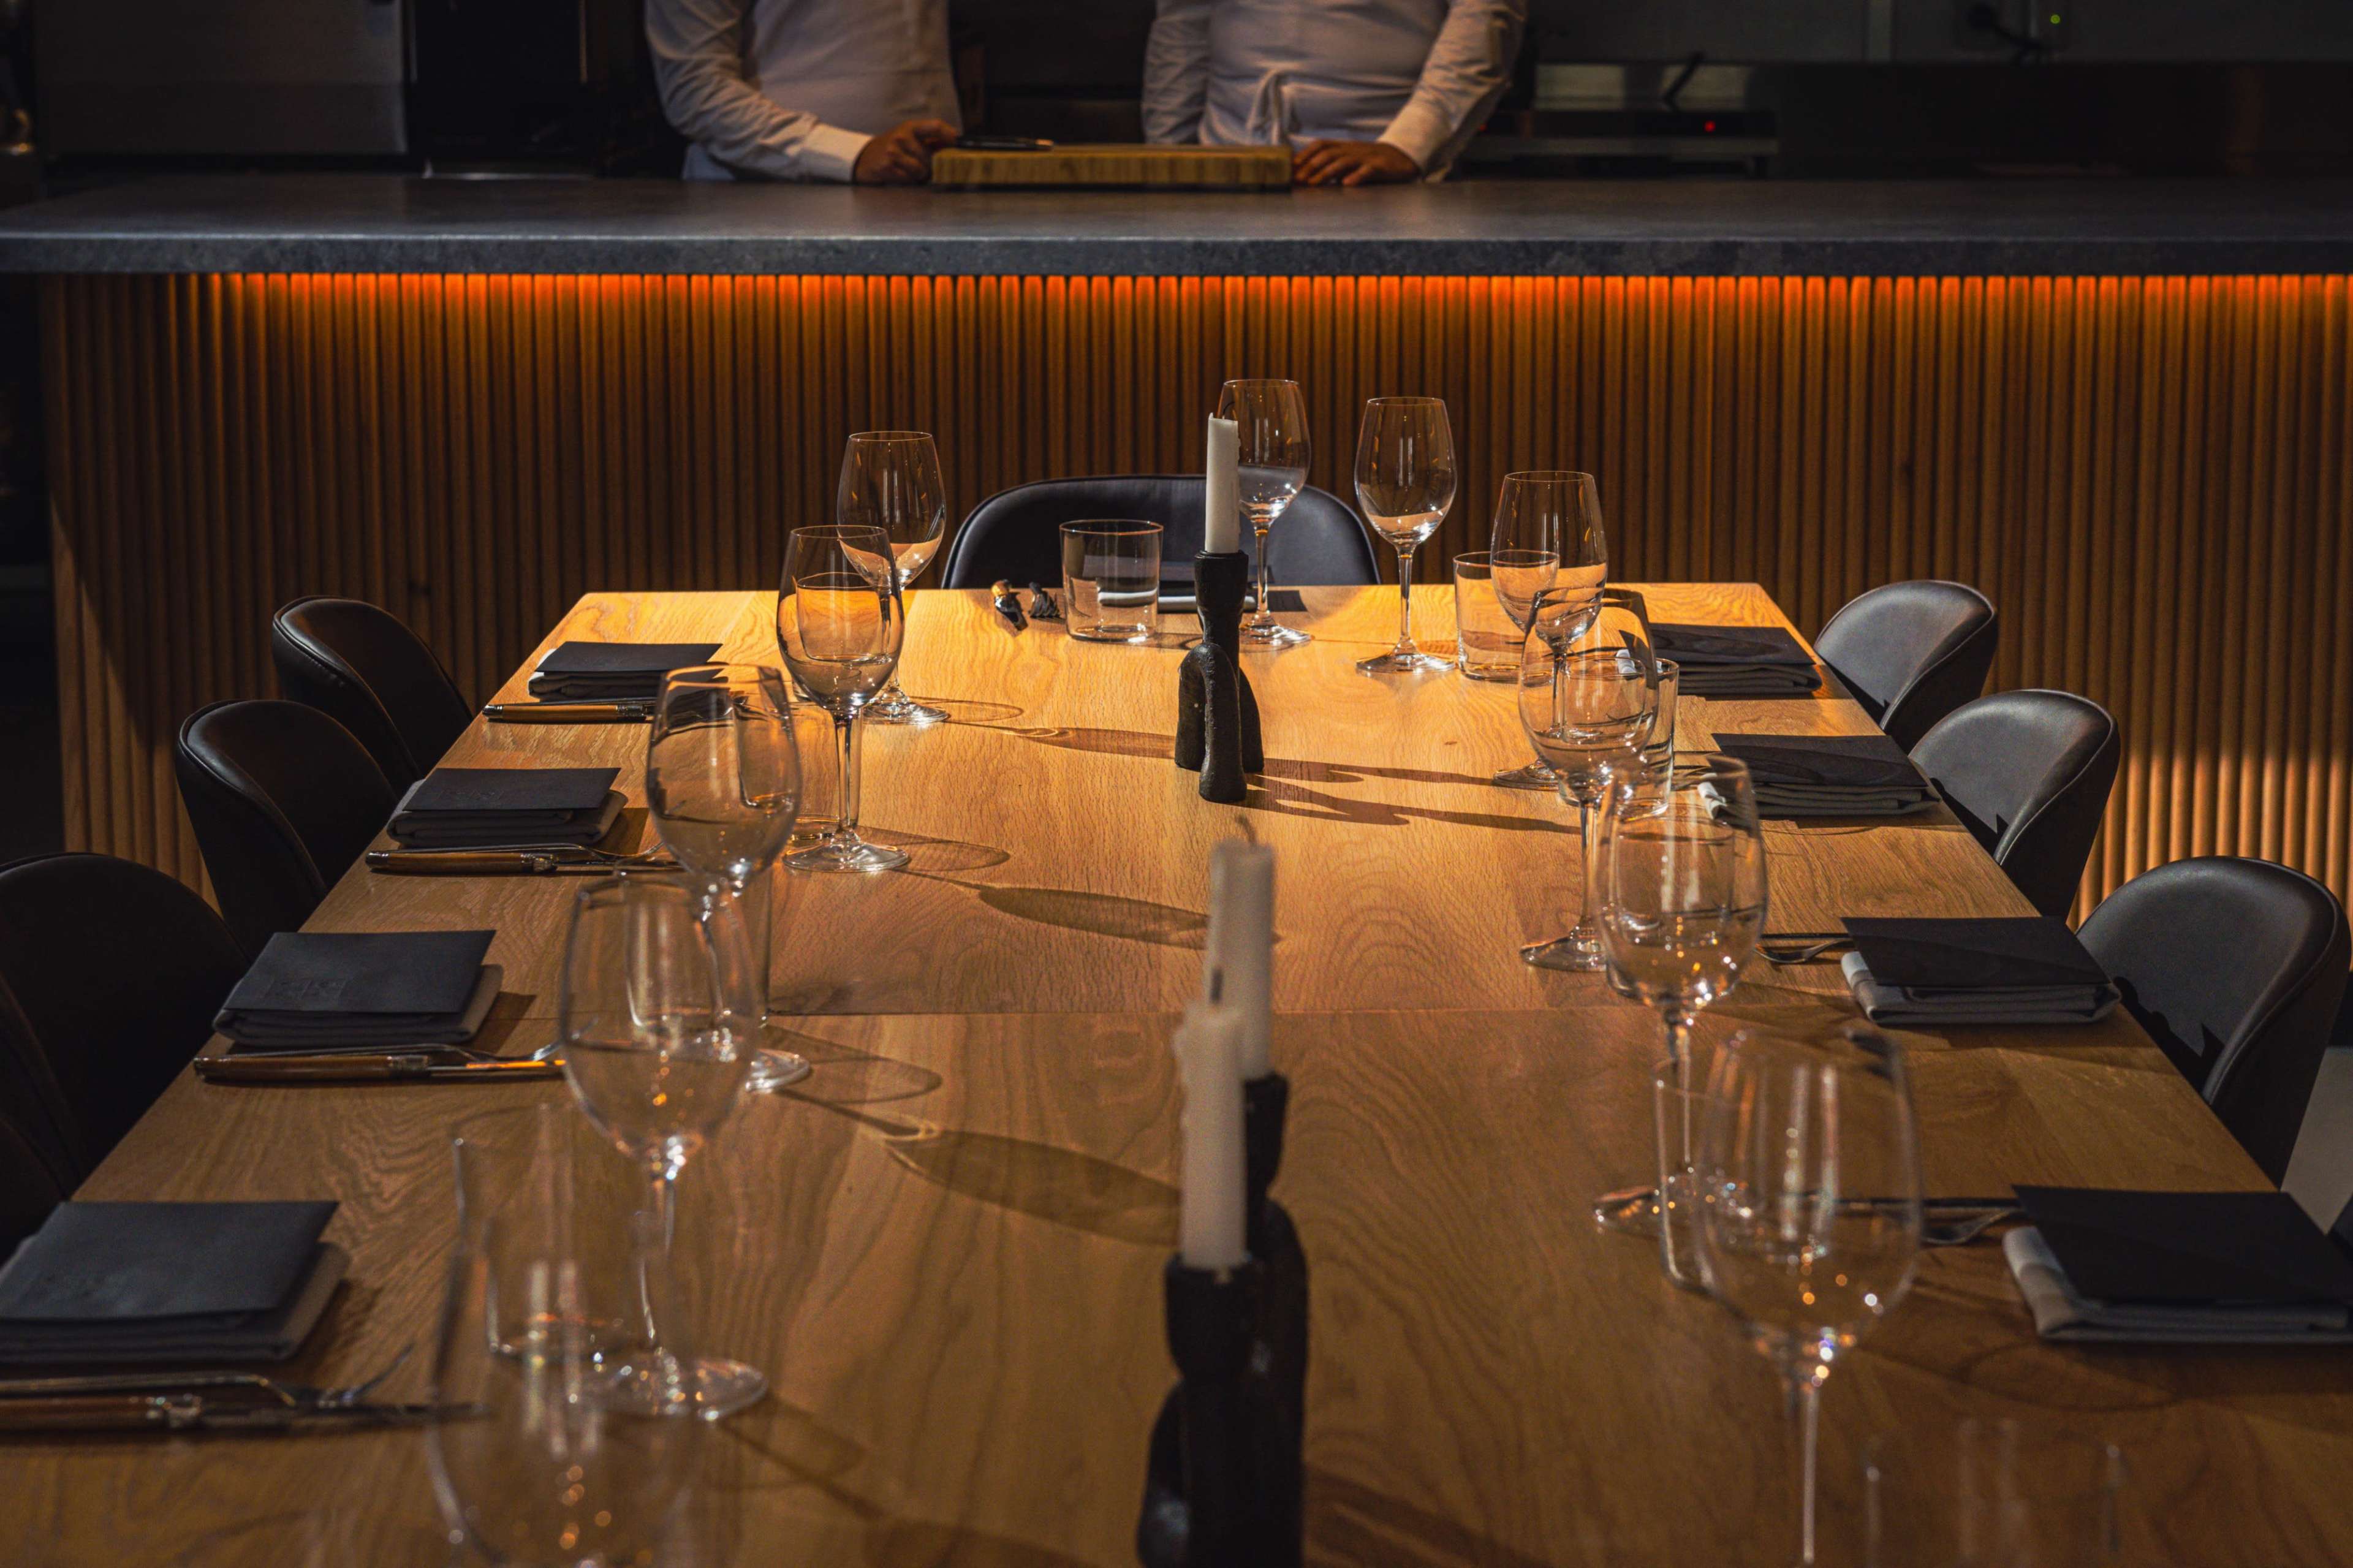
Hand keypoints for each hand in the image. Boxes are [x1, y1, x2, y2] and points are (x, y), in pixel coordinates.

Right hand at [852, 118, 958, 184]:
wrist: (864, 157)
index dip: (950, 135)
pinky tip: (899, 173)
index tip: (957, 144)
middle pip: (930, 157)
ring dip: (918, 175)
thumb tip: (956, 142)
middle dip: (930, 165)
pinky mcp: (887, 167)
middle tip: (922, 165)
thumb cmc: (893, 148)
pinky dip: (907, 180)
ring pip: (921, 171)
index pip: (936, 126)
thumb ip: (931, 140)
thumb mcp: (910, 137)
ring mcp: (893, 152)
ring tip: (908, 169)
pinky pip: (909, 179)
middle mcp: (901, 137)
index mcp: (910, 127)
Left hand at [1292, 139, 1422, 186]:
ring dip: (1326, 172)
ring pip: (1344, 161)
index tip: (1292, 165)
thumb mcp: (1350, 161)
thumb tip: (1308, 177)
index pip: (1321, 145)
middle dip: (1311, 166)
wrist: (1402, 159)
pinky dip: (1356, 177)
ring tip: (1314, 183)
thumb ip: (1333, 166)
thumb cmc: (1370, 163)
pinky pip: (1367, 171)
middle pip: (1329, 154)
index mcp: (1344, 147)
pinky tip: (1346, 184)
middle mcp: (1353, 150)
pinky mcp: (1380, 167)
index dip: (1306, 153)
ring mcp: (1366, 157)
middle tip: (1298, 179)